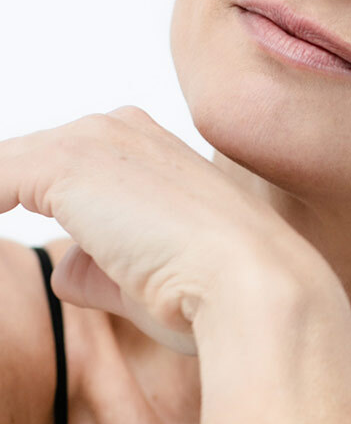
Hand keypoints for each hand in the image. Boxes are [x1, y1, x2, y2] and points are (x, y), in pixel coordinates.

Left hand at [0, 106, 335, 354]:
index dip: (24, 205)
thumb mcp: (145, 277)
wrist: (253, 285)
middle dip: (4, 200)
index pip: (61, 173)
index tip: (17, 230)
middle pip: (26, 165)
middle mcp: (120, 129)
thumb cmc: (214, 294)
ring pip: (5, 173)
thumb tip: (66, 266)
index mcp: (147, 147)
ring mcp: (93, 140)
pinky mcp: (65, 163)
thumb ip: (98, 264)